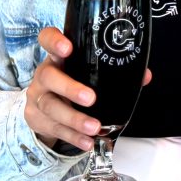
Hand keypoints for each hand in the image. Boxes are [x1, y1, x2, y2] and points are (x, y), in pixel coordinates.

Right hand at [24, 27, 151, 150]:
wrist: (43, 106)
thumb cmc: (73, 81)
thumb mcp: (87, 72)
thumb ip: (114, 71)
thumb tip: (145, 75)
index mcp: (57, 57)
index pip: (47, 39)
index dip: (54, 41)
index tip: (68, 48)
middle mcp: (44, 74)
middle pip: (49, 77)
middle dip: (70, 88)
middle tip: (91, 99)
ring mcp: (38, 97)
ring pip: (51, 107)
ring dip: (75, 119)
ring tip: (94, 127)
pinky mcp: (36, 119)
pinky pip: (55, 128)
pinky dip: (73, 137)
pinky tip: (87, 141)